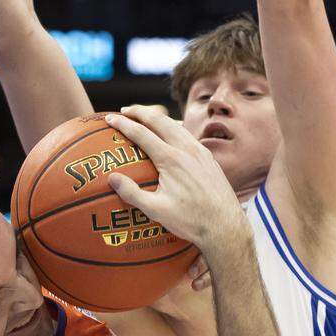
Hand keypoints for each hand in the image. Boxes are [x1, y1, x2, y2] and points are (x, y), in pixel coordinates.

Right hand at [105, 106, 245, 253]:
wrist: (226, 225)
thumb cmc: (190, 221)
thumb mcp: (156, 211)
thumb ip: (132, 193)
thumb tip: (112, 178)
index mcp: (171, 159)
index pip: (142, 134)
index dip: (123, 124)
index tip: (109, 118)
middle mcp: (187, 149)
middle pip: (160, 121)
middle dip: (140, 112)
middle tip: (124, 110)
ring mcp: (200, 152)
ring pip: (176, 125)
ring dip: (158, 118)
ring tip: (145, 117)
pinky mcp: (209, 158)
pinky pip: (189, 135)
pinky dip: (174, 127)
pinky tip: (172, 133)